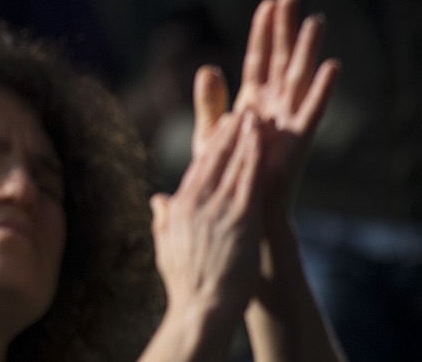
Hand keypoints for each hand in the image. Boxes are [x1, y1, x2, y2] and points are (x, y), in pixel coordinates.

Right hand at [152, 110, 266, 338]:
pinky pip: (250, 179)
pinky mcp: (241, 218)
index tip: (220, 131)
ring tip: (254, 118)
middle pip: (213, 158)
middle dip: (227, 134)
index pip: (197, 168)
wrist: (202, 307)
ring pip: (233, 163)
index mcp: (179, 208)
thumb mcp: (166, 246)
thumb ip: (163, 219)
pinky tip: (264, 140)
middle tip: (238, 114)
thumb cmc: (186, 284)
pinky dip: (255, 156)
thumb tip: (157, 200)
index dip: (211, 147)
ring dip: (245, 137)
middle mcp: (196, 202)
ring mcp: (218, 209)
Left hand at [195, 0, 338, 220]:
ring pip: (300, 78)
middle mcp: (275, 107)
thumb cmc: (230, 176)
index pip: (259, 59)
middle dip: (286, 29)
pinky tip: (332, 67)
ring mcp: (289, 121)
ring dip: (308, 49)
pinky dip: (323, 89)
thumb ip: (210, 102)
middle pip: (281, 60)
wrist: (246, 212)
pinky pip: (313, 110)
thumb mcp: (212, 134)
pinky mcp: (299, 141)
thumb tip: (208, 68)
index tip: (269, 2)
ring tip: (315, 20)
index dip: (264, 32)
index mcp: (254, 103)